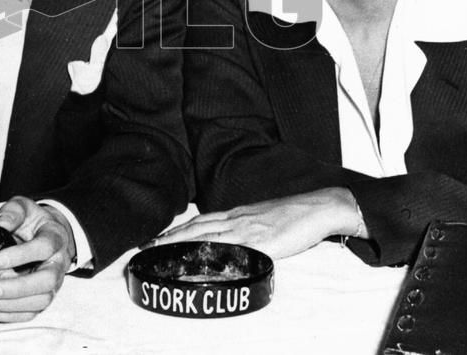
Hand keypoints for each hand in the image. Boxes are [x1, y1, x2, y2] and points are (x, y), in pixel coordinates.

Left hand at [0, 196, 76, 322]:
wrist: (44, 234)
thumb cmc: (30, 221)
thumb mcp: (22, 207)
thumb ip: (11, 213)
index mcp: (55, 237)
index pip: (44, 247)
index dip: (21, 255)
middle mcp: (58, 263)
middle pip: (46, 281)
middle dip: (15, 288)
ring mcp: (54, 283)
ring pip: (40, 301)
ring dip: (10, 304)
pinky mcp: (43, 297)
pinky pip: (31, 312)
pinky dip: (8, 314)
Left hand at [148, 188, 363, 258]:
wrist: (318, 208)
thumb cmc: (295, 215)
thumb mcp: (264, 219)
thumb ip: (246, 229)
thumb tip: (233, 242)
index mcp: (238, 214)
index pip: (200, 221)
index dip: (178, 230)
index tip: (159, 238)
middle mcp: (237, 220)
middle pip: (196, 228)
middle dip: (170, 237)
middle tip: (148, 246)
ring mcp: (247, 230)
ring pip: (206, 236)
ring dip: (181, 243)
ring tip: (160, 251)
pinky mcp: (260, 242)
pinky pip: (229, 249)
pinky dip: (210, 253)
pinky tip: (197, 259)